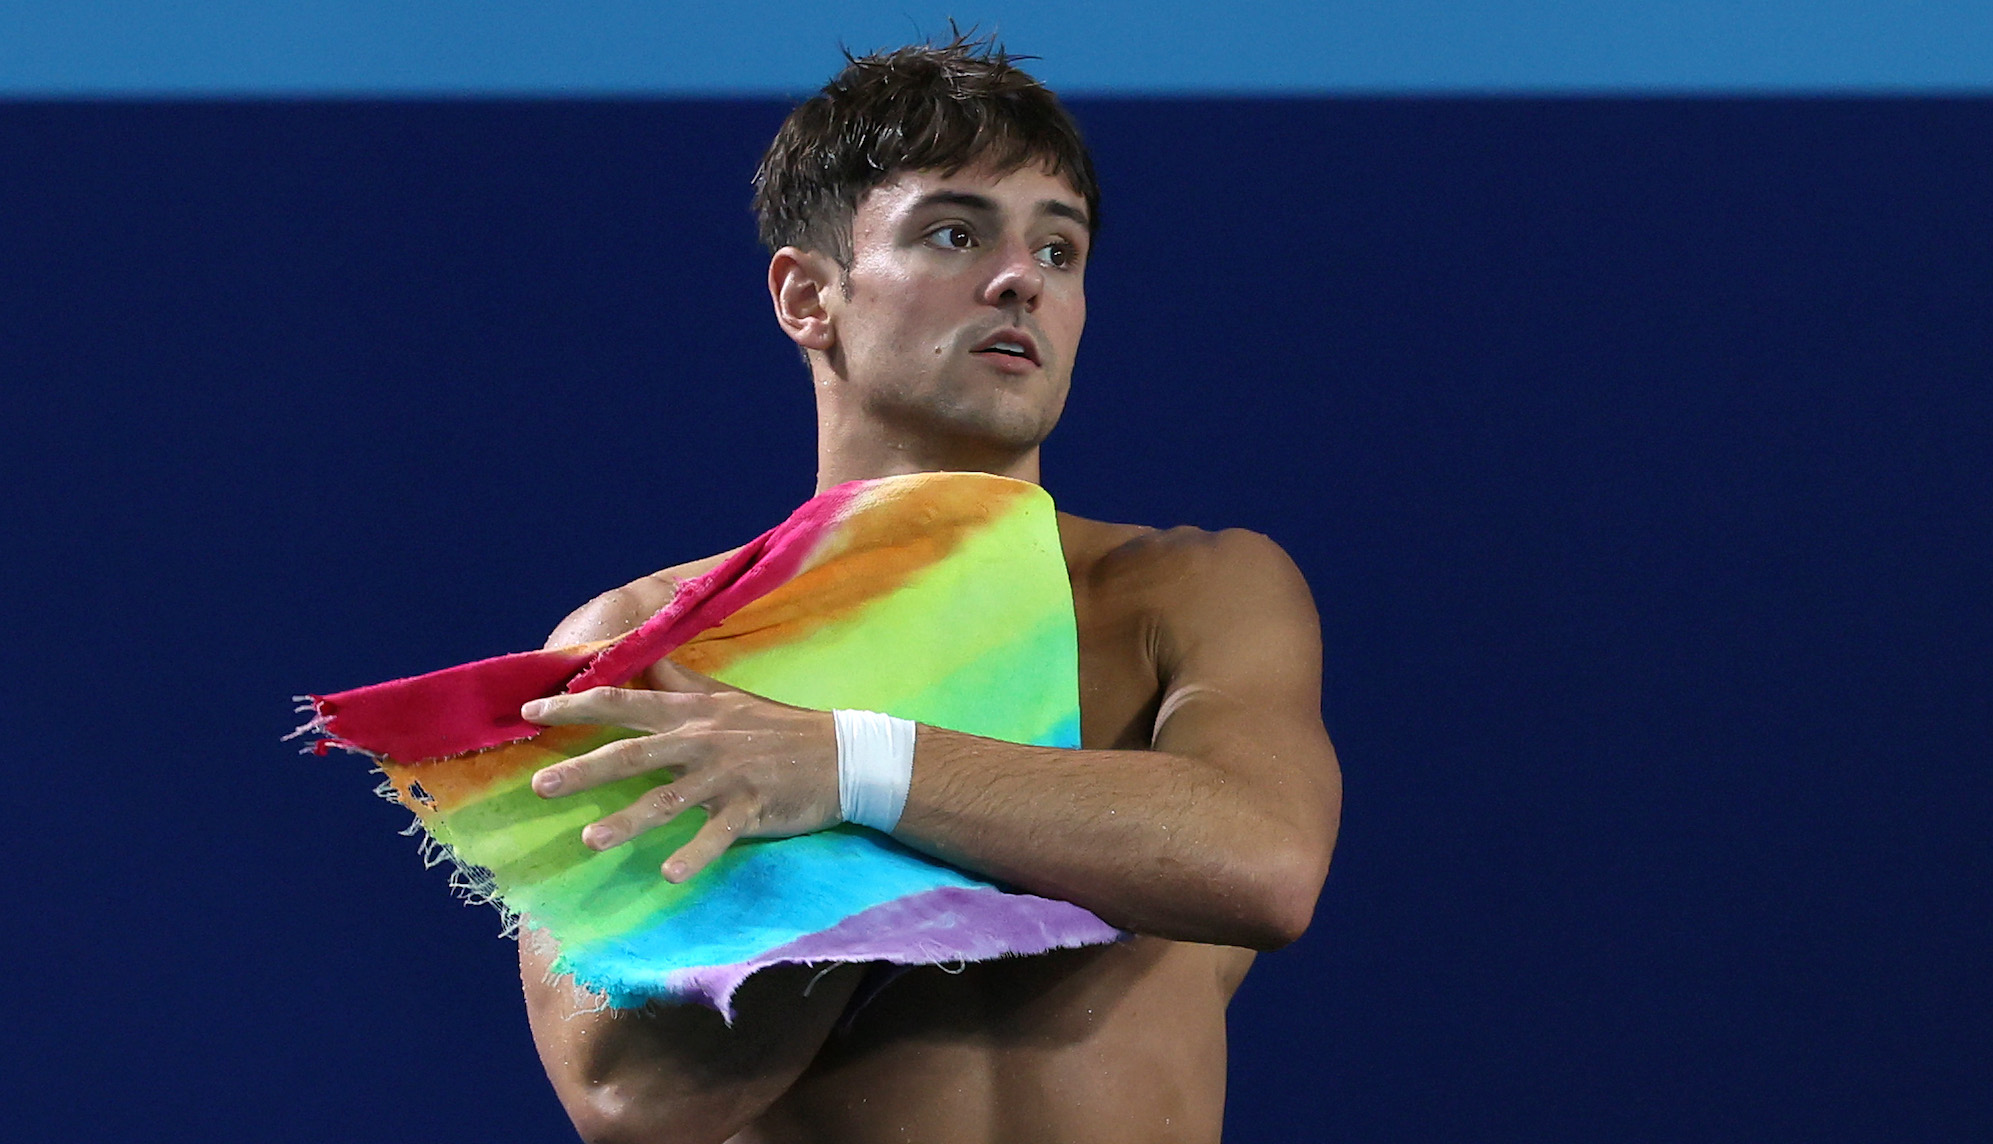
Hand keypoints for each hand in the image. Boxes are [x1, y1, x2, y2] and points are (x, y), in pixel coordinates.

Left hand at [521, 659, 840, 882]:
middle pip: (633, 754)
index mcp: (690, 713)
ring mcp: (726, 776)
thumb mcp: (725, 696)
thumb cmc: (777, 726)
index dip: (575, 704)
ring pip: (668, 799)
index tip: (531, 710)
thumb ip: (679, 679)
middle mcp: (701, 741)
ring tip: (590, 841)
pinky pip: (718, 834)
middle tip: (539, 786)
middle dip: (584, 770)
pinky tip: (668, 875)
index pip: (623, 702)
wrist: (841, 754)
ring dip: (628, 820)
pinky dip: (694, 854)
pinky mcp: (751, 807)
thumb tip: (641, 655)